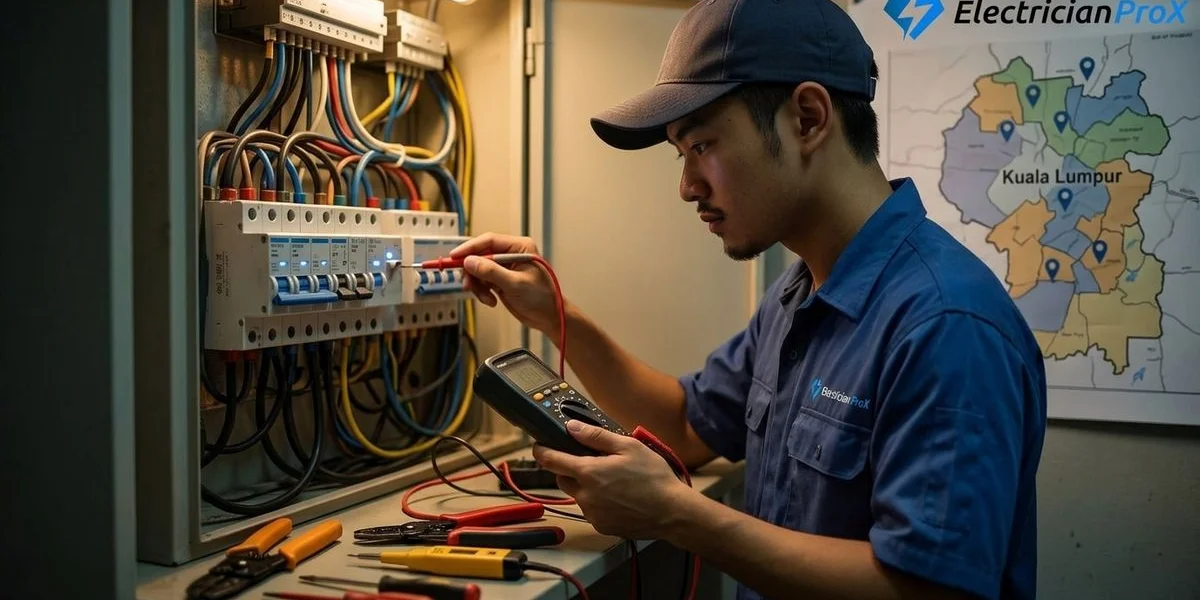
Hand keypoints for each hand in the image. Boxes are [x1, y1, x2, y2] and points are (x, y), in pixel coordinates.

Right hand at [451, 233, 560, 334]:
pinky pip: (482, 281)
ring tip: (485, 297)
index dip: (470, 248)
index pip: (489, 241)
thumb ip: (491, 272)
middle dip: (472, 270)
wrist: (549, 317)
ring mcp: (505, 268)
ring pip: (478, 270)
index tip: (455, 257)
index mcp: (519, 247)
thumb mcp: (515, 284)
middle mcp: (511, 254)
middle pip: (481, 255)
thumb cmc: (542, 298)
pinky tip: (491, 300)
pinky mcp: (500, 280)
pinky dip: (482, 291)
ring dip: (477, 285)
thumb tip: (470, 261)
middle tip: (466, 283)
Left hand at [532, 420, 691, 539]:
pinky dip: (598, 502)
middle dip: (570, 469)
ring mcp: (592, 513)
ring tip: (613, 481)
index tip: (538, 447)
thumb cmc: (653, 477)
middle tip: (592, 462)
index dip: (541, 451)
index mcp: (588, 472)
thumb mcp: (628, 446)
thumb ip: (595, 436)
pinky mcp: (601, 526)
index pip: (551, 460)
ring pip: (578, 495)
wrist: (672, 512)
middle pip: (563, 478)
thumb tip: (571, 427)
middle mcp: (585, 495)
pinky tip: (618, 497)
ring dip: (586, 486)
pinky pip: (591, 510)